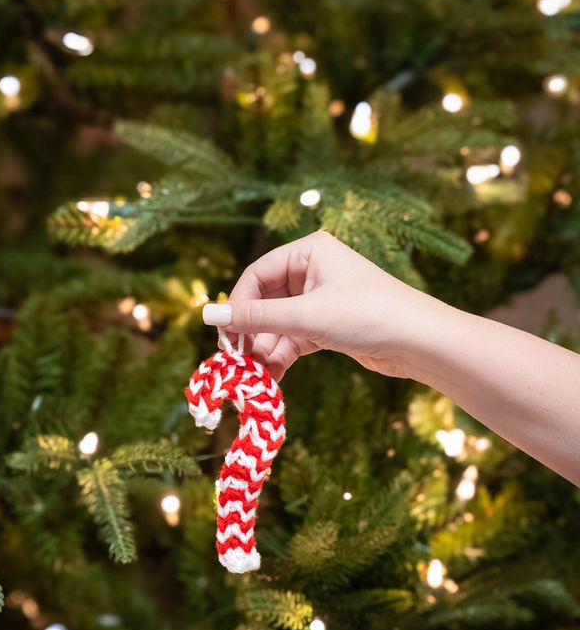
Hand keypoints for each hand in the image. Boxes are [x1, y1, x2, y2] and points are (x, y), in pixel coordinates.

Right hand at [202, 230, 436, 380]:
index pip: (257, 274)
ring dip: (265, 350)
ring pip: (278, 324)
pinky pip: (294, 339)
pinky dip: (282, 357)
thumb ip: (256, 318)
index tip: (225, 337)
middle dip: (251, 333)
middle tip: (236, 361)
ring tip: (255, 377)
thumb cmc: (367, 315)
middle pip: (265, 301)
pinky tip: (271, 378)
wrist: (420, 343)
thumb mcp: (306, 317)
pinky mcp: (328, 326)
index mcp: (309, 251)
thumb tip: (208, 316)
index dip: (238, 306)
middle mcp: (313, 271)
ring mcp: (321, 299)